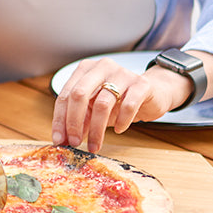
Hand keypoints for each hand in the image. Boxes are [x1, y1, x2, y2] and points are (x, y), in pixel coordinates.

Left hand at [51, 58, 190, 151]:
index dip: (60, 119)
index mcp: (85, 69)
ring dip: (96, 129)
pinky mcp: (141, 84)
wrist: (153, 92)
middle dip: (74, 122)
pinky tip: (119, 129)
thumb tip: (63, 139)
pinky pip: (128, 105)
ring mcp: (122, 73)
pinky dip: (121, 121)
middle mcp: (101, 67)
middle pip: (79, 95)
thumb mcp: (94, 108)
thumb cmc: (118, 100)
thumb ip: (79, 119)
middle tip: (75, 143)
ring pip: (102, 104)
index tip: (59, 140)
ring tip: (95, 145)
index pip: (65, 95)